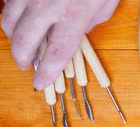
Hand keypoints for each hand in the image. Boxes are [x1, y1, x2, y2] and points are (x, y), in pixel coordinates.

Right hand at [1, 0, 119, 89]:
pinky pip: (7, 3)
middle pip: (23, 41)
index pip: (56, 54)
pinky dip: (10, 13)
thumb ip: (91, 22)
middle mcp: (47, 4)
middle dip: (22, 58)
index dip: (46, 73)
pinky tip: (19, 18)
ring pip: (8, 21)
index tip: (40, 83)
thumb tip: (77, 34)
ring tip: (23, 43)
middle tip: (27, 64)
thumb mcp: (106, 2)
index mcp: (74, 14)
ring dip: (14, 36)